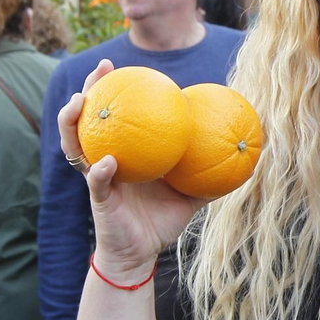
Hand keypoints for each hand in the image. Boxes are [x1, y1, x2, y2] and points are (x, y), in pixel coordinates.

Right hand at [57, 59, 207, 284]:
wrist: (141, 254)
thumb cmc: (161, 221)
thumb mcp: (190, 195)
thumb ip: (210, 176)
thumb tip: (246, 159)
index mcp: (125, 153)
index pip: (113, 114)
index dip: (111, 89)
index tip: (118, 65)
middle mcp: (105, 159)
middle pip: (87, 119)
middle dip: (87, 90)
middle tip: (102, 69)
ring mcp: (97, 177)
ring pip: (75, 144)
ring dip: (72, 122)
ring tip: (81, 103)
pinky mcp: (97, 199)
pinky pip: (95, 181)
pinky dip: (99, 171)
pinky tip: (108, 162)